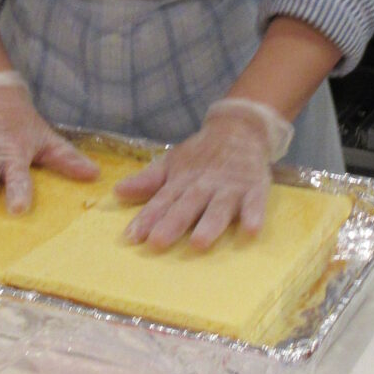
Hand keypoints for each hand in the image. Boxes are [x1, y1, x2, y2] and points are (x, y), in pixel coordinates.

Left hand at [114, 99, 294, 250]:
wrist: (240, 129)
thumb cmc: (202, 154)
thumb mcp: (173, 163)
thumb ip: (148, 180)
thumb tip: (117, 192)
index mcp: (181, 181)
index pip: (161, 201)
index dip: (147, 218)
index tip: (131, 237)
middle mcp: (204, 185)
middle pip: (186, 206)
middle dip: (172, 224)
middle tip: (157, 243)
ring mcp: (230, 188)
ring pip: (218, 208)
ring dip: (210, 225)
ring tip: (199, 243)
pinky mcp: (255, 189)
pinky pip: (255, 204)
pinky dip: (254, 216)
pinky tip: (251, 231)